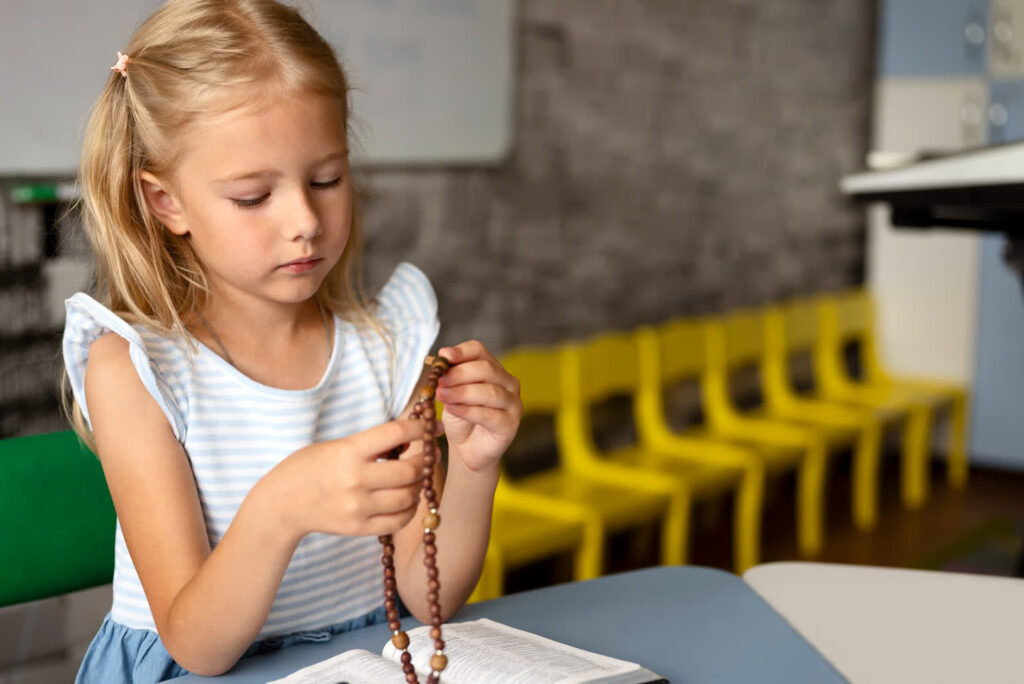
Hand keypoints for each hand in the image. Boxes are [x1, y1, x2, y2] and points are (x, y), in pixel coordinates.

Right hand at [267, 419, 428, 539]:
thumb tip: (410, 436)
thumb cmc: (308, 468)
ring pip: (409, 496)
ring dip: (419, 486)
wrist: (280, 505)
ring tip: (415, 478)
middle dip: (426, 460)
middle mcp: (356, 479)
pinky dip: (410, 509)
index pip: (396, 432)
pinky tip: (406, 499)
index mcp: (349, 451)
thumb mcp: (336, 446)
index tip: (430, 427)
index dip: (420, 427)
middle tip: (428, 456)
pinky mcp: (358, 528)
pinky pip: (399, 520)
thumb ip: (370, 444)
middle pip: (410, 469)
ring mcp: (358, 507)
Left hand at [435, 340, 521, 472]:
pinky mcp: (510, 425)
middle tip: (438, 381)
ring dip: (462, 392)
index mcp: (493, 369)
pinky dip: (468, 411)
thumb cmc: (460, 417)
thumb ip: (448, 377)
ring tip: (441, 395)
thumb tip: (439, 360)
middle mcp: (508, 383)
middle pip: (486, 369)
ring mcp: (513, 403)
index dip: (461, 351)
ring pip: (489, 392)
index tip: (443, 356)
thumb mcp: (451, 393)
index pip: (479, 351)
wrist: (467, 448)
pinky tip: (453, 410)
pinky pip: (489, 414)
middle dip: (459, 374)